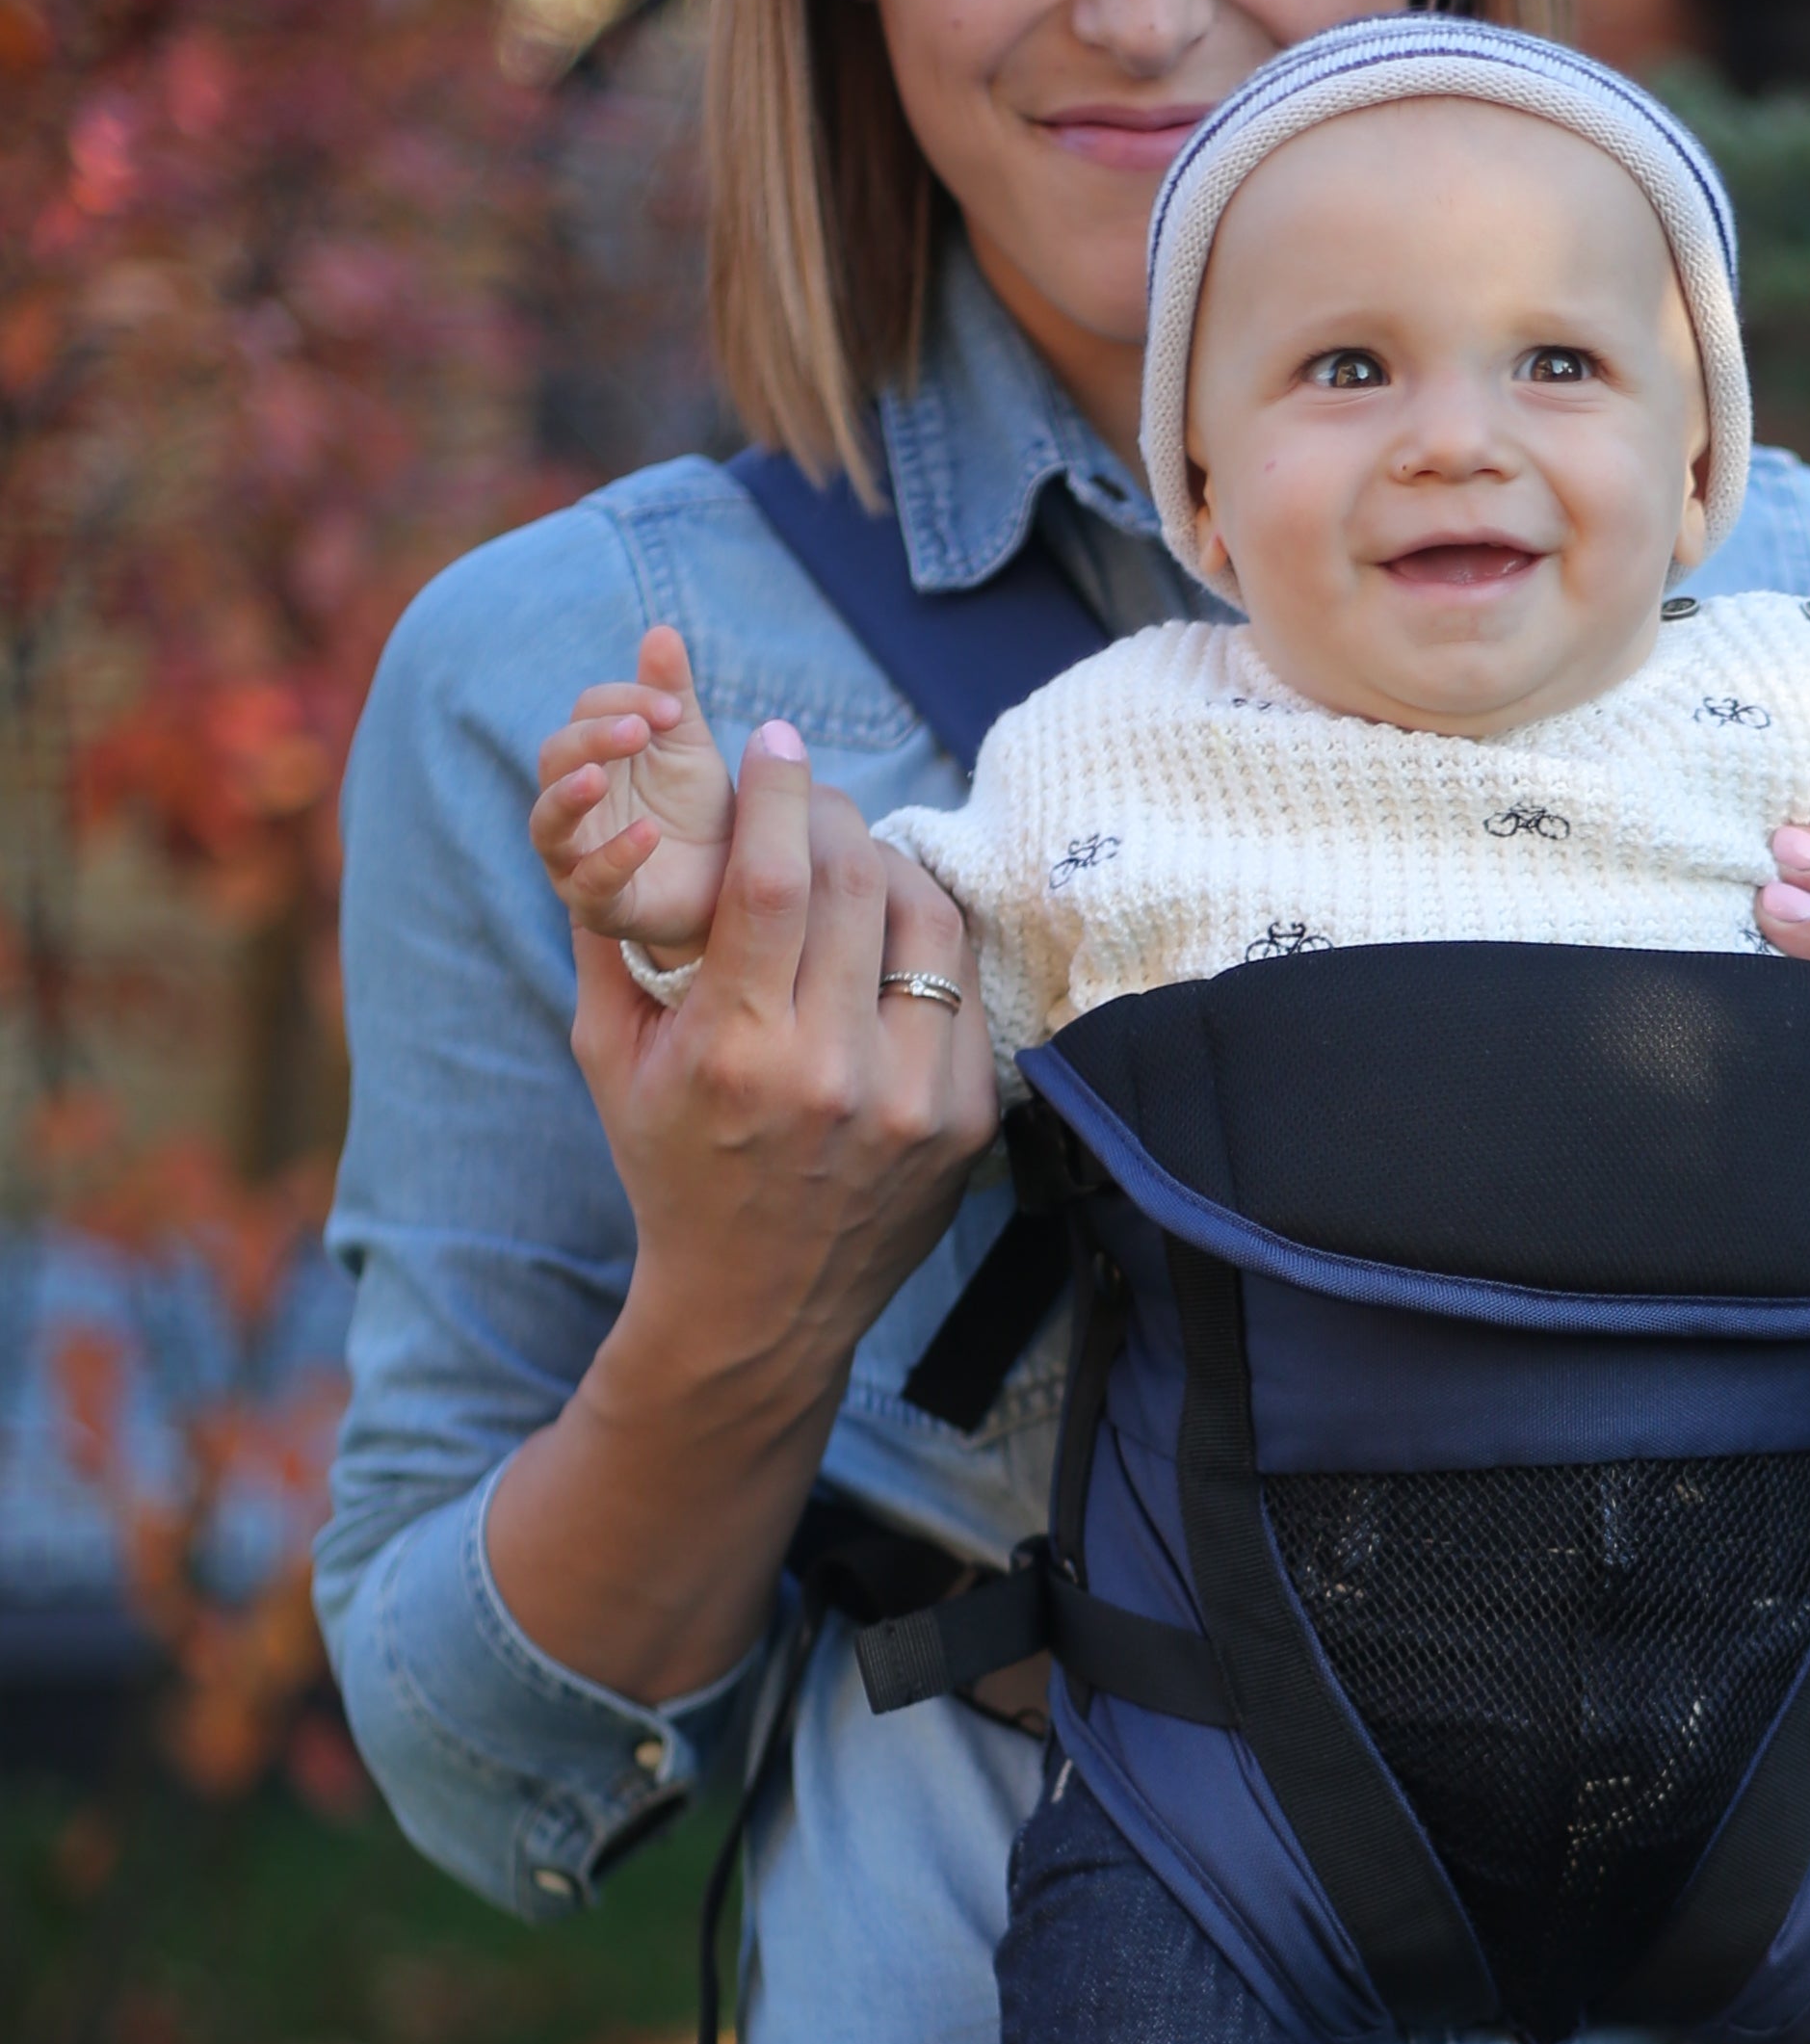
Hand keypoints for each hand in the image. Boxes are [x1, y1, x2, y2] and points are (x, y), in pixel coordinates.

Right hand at [486, 719, 998, 1708]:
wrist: (756, 1305)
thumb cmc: (669, 1166)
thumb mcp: (609, 1057)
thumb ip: (609, 937)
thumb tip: (616, 812)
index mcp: (736, 1052)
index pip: (775, 881)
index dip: (780, 791)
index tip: (777, 737)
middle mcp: (833, 1073)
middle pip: (854, 884)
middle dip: (831, 812)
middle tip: (809, 789)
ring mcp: (913, 1102)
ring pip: (924, 922)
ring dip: (888, 864)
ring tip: (851, 852)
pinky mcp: (967, 1123)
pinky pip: (959, 987)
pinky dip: (925, 937)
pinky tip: (891, 923)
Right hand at [531, 625, 737, 956]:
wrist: (726, 888)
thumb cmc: (697, 813)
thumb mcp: (689, 749)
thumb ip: (671, 697)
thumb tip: (661, 631)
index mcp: (593, 756)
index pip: (587, 712)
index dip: (625, 702)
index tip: (671, 710)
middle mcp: (573, 803)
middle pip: (555, 757)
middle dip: (592, 739)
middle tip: (638, 731)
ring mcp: (576, 856)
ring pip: (547, 821)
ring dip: (568, 795)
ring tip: (598, 777)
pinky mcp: (598, 905)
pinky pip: (588, 882)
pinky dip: (612, 856)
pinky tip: (647, 835)